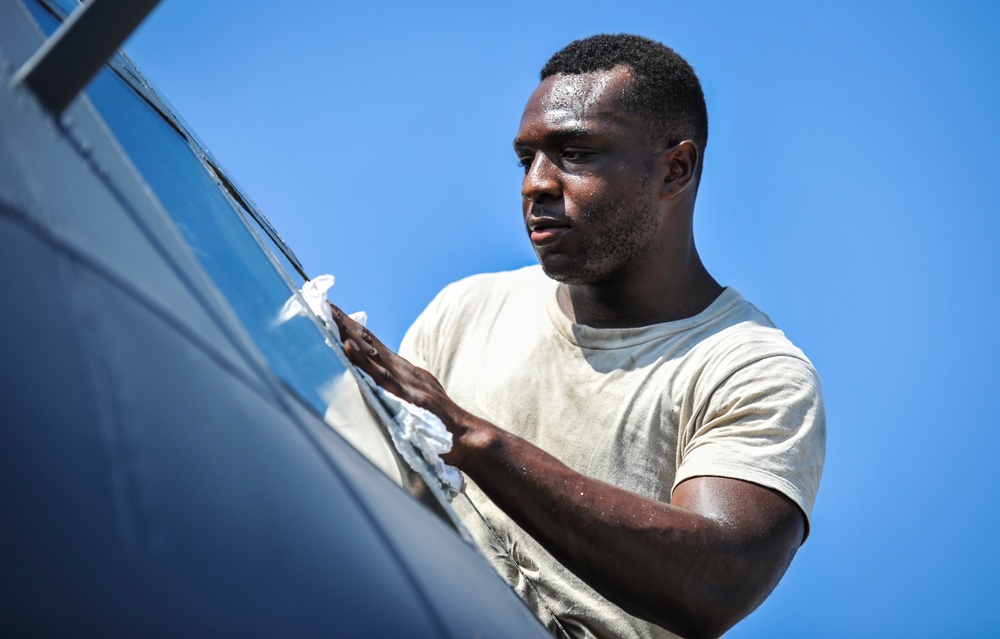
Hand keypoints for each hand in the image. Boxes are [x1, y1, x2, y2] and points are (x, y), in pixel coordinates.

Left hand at [328, 303, 469, 465]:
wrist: (467, 438)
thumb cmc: (441, 427)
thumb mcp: (420, 401)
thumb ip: (400, 392)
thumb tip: (377, 390)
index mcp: (406, 372)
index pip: (374, 345)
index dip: (353, 329)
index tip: (333, 312)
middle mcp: (404, 371)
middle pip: (370, 342)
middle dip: (346, 323)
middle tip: (323, 303)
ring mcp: (405, 382)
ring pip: (372, 352)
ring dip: (348, 332)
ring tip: (328, 314)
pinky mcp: (406, 396)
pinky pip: (379, 375)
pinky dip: (362, 359)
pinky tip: (346, 345)